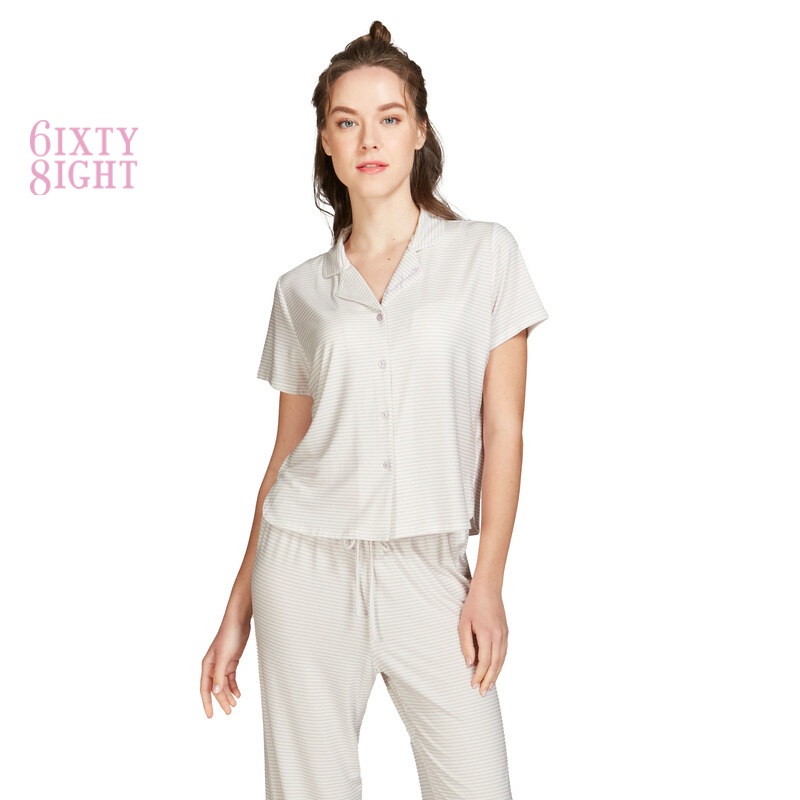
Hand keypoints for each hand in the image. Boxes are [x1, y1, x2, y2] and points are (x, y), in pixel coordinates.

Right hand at [200, 617, 250, 716]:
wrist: (239, 621)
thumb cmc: (229, 635)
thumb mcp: (225, 657)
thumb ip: (219, 675)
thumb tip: (215, 692)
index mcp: (207, 665)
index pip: (205, 689)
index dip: (207, 703)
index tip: (210, 715)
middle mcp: (213, 666)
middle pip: (216, 688)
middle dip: (221, 701)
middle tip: (229, 712)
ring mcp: (222, 664)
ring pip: (224, 684)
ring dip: (228, 695)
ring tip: (234, 705)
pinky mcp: (231, 661)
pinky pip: (231, 678)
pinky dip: (234, 686)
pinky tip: (238, 694)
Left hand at [458, 582, 507, 696]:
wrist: (488, 589)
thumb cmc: (473, 605)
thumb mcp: (464, 623)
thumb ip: (466, 644)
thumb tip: (470, 663)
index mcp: (487, 634)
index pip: (484, 661)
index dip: (479, 675)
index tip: (473, 685)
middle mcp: (498, 636)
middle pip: (495, 664)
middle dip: (489, 680)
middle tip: (482, 693)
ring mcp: (504, 635)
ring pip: (502, 660)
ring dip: (496, 675)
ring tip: (489, 687)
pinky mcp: (506, 632)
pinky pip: (504, 653)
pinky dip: (500, 664)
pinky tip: (495, 670)